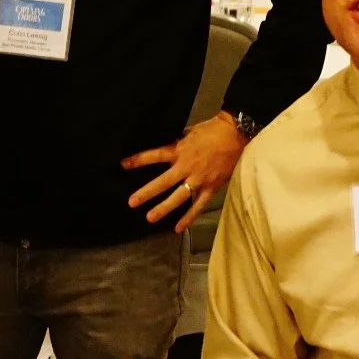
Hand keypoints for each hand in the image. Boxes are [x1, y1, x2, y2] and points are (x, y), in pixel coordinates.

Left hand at [123, 112, 246, 232]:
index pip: (154, 155)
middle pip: (163, 181)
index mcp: (180, 150)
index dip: (138, 160)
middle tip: (132, 202)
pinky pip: (198, 205)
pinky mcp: (211, 187)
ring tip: (150, 218)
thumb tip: (165, 146)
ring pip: (178, 197)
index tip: (123, 165)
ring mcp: (199, 179)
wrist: (235, 133)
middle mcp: (186, 166)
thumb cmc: (211, 130)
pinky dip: (189, 217)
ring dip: (164, 208)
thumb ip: (177, 142)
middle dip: (146, 192)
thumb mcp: (189, 132)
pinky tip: (177, 228)